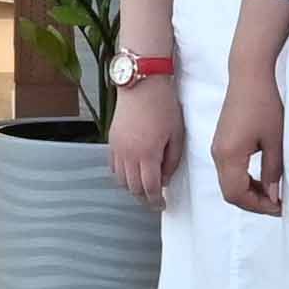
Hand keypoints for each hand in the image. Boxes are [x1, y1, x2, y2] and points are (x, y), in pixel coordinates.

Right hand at [107, 76, 182, 202]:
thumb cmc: (162, 105)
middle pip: (133, 188)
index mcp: (147, 154)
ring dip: (132, 187)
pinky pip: (113, 167)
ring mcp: (117, 148)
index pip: (150, 188)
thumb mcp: (176, 134)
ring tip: (143, 187)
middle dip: (144, 198)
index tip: (161, 204)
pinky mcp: (112, 141)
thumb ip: (171, 160)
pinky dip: (122, 175)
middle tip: (153, 200)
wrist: (142, 84)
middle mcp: (129, 154)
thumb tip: (164, 177)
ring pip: (121, 180)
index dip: (156, 200)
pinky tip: (131, 172)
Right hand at [211, 18, 287, 218]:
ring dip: (249, 191)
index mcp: (228, 156)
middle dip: (253, 202)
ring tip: (273, 192)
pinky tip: (262, 177)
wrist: (249, 75)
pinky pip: (229, 170)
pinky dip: (244, 179)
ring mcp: (217, 147)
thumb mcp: (275, 141)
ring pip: (229, 182)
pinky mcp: (222, 141)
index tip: (279, 207)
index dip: (258, 206)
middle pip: (230, 192)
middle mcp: (217, 155)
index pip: (237, 195)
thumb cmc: (264, 104)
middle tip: (277, 204)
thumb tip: (273, 196)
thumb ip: (273, 172)